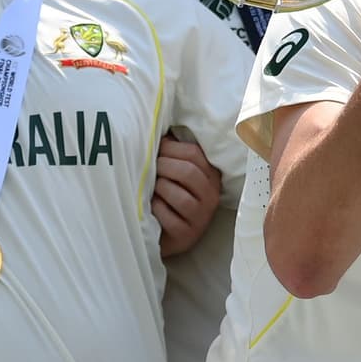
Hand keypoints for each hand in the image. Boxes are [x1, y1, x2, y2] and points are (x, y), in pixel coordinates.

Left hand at [153, 135, 222, 257]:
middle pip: (188, 172)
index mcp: (210, 175)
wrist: (160, 233)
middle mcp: (211, 195)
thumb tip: (157, 126)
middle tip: (148, 169)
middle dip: (162, 167)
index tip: (154, 150)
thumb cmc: (164, 196)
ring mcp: (201, 217)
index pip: (194, 153)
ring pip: (180, 196)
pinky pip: (169, 217)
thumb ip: (171, 151)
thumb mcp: (173, 172)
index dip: (169, 148)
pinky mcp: (187, 235)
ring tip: (150, 189)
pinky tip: (150, 207)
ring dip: (159, 188)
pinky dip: (156, 209)